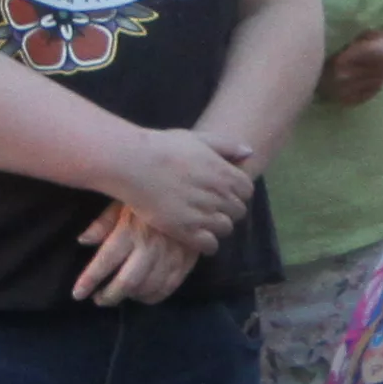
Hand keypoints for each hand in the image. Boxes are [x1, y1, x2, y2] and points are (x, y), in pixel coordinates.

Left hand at [74, 204, 203, 303]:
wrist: (192, 190)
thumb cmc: (149, 194)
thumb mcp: (122, 200)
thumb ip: (103, 222)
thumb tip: (83, 241)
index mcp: (131, 228)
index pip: (105, 261)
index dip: (89, 281)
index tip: (78, 294)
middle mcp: (150, 245)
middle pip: (126, 282)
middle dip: (109, 296)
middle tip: (98, 299)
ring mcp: (171, 255)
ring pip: (147, 289)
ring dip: (129, 297)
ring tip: (117, 295)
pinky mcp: (186, 260)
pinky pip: (168, 288)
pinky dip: (152, 297)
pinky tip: (141, 294)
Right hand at [105, 128, 253, 253]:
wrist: (133, 163)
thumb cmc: (163, 147)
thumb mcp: (198, 138)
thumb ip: (226, 145)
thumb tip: (249, 152)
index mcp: (223, 172)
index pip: (246, 190)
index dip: (236, 191)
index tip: (222, 191)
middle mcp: (217, 194)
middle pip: (238, 211)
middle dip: (227, 209)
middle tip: (210, 206)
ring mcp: (202, 214)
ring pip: (225, 228)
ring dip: (216, 226)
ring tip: (201, 220)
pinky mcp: (185, 231)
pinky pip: (209, 245)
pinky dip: (207, 243)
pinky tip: (196, 235)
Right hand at [317, 25, 382, 106]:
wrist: (305, 66)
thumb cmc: (333, 45)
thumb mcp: (356, 34)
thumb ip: (382, 38)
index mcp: (344, 55)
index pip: (382, 52)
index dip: (382, 46)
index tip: (372, 44)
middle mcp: (343, 76)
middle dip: (381, 60)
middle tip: (365, 56)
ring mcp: (344, 92)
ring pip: (381, 81)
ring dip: (377, 73)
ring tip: (362, 67)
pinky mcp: (345, 102)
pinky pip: (373, 93)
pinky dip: (372, 85)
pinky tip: (360, 78)